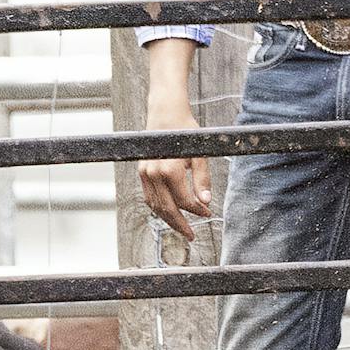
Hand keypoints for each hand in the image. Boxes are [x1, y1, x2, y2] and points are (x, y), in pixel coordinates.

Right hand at [139, 84, 211, 242]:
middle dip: (181, 224)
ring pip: (156, 205)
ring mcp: (145, 173)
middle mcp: (154, 174)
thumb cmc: (186, 132)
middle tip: (192, 236)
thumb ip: (202, 179)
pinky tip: (169, 213)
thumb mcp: (200, 155)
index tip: (209, 214)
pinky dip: (159, 208)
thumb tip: (205, 202)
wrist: (166, 114)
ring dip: (169, 219)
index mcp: (170, 170)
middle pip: (168, 208)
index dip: (198, 210)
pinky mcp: (141, 172)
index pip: (185, 201)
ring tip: (181, 228)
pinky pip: (149, 197)